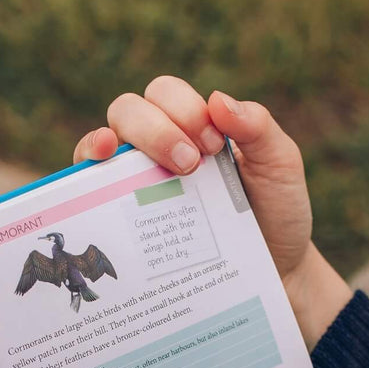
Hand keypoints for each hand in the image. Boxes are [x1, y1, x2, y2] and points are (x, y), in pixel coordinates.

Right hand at [74, 78, 350, 347]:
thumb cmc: (276, 214)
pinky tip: (102, 178)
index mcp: (192, 126)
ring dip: (114, 145)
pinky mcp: (127, 220)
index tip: (214, 145)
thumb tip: (217, 99)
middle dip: (155, 129)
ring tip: (147, 169)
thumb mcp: (280, 167)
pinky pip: (91, 191)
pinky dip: (88, 177)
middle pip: (128, 112)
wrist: (275, 273)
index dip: (183, 109)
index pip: (165, 94)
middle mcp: (157, 148)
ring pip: (104, 144)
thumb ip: (259, 128)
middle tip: (190, 164)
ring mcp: (137, 183)